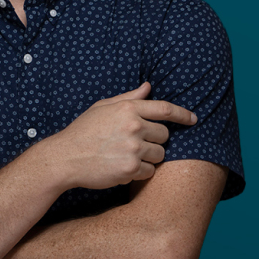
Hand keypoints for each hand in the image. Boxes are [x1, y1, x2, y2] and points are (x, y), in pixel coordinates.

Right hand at [50, 82, 196, 189]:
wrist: (65, 157)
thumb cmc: (83, 130)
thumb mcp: (102, 107)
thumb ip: (128, 98)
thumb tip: (148, 87)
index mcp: (127, 109)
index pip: (165, 109)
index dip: (183, 114)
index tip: (193, 119)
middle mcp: (133, 127)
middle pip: (165, 135)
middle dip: (155, 139)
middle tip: (135, 142)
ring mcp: (133, 148)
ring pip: (160, 154)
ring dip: (149, 156)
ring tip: (127, 155)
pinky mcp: (130, 168)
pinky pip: (149, 171)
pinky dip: (140, 171)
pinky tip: (122, 166)